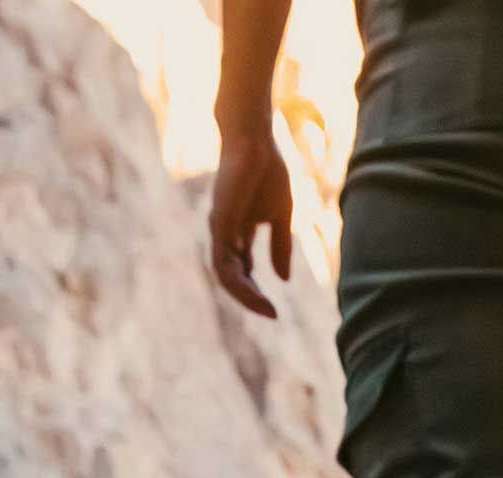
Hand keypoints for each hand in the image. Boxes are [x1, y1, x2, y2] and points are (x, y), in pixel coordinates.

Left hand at [208, 119, 294, 316]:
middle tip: (270, 313)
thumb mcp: (281, 216)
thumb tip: (283, 279)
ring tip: (265, 308)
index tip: (274, 309)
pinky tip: (256, 289)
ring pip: (225, 276)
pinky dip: (239, 281)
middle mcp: (224, 235)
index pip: (241, 271)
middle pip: (232, 278)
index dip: (255, 291)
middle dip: (250, 299)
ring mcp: (219, 230)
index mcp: (238, 233)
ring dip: (245, 296)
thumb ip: (281, 246)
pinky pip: (224, 262)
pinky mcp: (219, 224)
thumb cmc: (267, 170)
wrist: (254, 140)